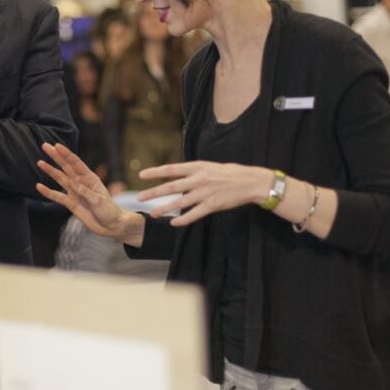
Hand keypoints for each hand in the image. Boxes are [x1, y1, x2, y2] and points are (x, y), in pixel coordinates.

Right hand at [36, 142, 144, 244]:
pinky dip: (48, 192)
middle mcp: (81, 183)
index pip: (76, 163)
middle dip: (56, 156)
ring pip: (60, 179)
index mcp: (90, 179)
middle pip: (66, 167)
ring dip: (50, 171)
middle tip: (45, 146)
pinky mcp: (71, 203)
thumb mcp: (98, 201)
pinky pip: (57, 197)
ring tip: (39, 162)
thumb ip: (85, 192)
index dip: (66, 154)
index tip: (56, 146)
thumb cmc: (109, 211)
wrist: (110, 226)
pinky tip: (39, 187)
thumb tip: (73, 184)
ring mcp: (75, 192)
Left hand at [138, 161, 270, 225]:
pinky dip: (183, 219)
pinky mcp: (212, 205)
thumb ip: (192, 172)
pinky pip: (194, 214)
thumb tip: (176, 177)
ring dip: (164, 208)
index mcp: (197, 167)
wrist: (251, 182)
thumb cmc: (229, 173)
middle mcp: (199, 179)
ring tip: (153, 214)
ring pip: (180, 202)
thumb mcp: (209, 166)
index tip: (141, 174)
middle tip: (139, 197)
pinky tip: (174, 223)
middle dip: (153, 192)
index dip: (155, 172)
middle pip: (171, 187)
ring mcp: (205, 193)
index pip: (171, 169)